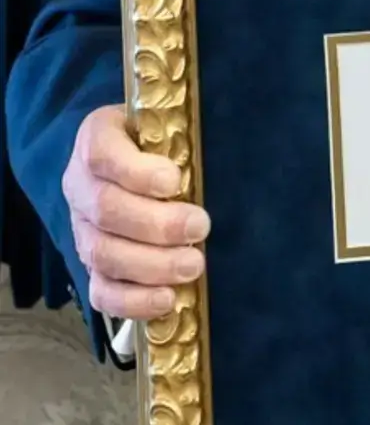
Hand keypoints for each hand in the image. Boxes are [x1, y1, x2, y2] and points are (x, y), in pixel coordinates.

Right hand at [62, 106, 208, 320]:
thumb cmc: (163, 141)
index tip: (175, 181)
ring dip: (151, 265)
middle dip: (157, 224)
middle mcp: (81, 186)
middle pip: (106, 209)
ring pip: (102, 253)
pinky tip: (167, 300)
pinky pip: (101, 290)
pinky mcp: (93, 266)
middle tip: (201, 227)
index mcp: (98, 140)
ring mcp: (83, 229)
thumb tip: (234, 155)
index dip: (136, 172)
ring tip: (193, 266)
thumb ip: (186, 137)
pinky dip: (133, 301)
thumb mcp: (171, 124)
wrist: (135, 160)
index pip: (102, 154)